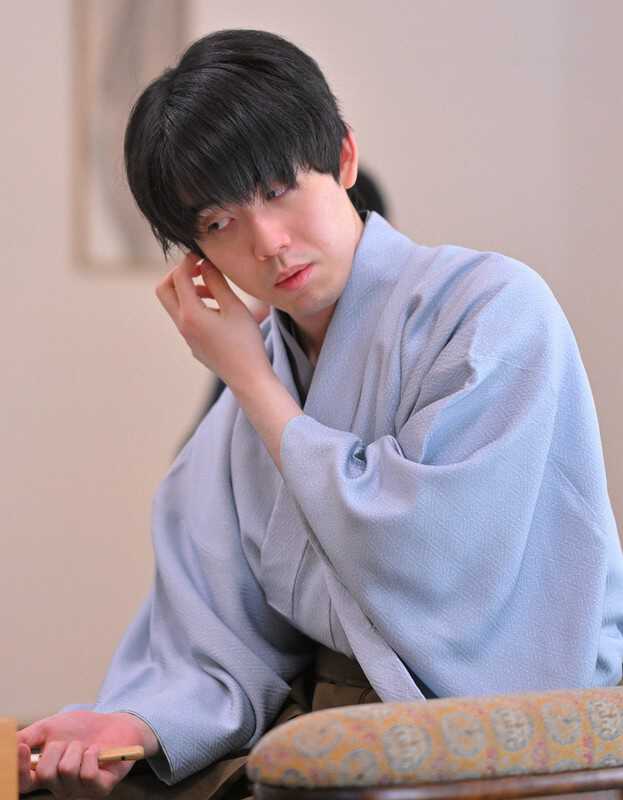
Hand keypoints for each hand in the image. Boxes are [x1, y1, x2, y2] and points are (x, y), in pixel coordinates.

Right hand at [18, 710, 157, 797]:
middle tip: (70, 742)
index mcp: (44, 776)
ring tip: (85, 747)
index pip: (23, 784)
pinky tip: (97, 752)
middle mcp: (59, 788)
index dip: (18, 769)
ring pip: (66, 771)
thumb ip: (28, 736)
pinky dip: (92, 754)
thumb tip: (9, 743)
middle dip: (57, 749)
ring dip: (77, 749)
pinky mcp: (100, 790)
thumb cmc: (82, 728)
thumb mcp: (51, 727)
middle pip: (45, 774)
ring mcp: (80, 791)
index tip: (23, 747)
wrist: (114, 724)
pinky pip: (87, 774)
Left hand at [155, 252, 272, 393]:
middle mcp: (182, 325)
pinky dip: (196, 306)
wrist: (248, 379)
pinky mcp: (194, 345)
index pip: (178, 277)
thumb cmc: (245, 343)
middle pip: (164, 290)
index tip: (203, 255)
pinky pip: (187, 319)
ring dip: (189, 291)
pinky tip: (219, 310)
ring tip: (215, 290)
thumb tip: (206, 264)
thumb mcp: (234, 307)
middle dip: (178, 275)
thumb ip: (217, 283)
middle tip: (199, 270)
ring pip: (176, 305)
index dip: (189, 261)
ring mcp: (187, 337)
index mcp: (190, 313)